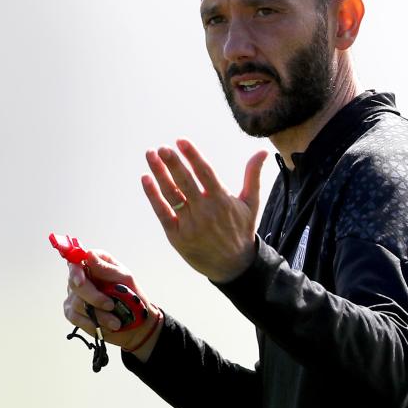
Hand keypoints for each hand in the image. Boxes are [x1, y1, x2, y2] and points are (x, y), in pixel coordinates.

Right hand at [63, 249, 163, 360]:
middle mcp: (81, 277)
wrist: (136, 322)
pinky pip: (77, 318)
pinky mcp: (73, 313)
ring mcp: (74, 296)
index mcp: (93, 263)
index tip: (81, 282)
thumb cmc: (131, 295)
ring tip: (116, 322)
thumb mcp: (125, 278)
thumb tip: (89, 254)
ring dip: (99, 314)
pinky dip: (93, 323)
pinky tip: (107, 326)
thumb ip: (106, 268)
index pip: (76, 262)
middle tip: (111, 305)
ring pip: (78, 304)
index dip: (76, 271)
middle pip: (75, 284)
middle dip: (93, 297)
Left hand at [142, 139, 268, 283]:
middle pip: (185, 182)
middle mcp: (206, 211)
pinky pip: (162, 213)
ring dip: (159, 174)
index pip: (205, 173)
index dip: (192, 156)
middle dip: (172, 163)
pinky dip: (153, 196)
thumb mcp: (251, 203)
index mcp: (223, 200)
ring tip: (150, 156)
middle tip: (162, 148)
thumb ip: (252, 176)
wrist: (233, 266)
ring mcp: (190, 224)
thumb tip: (262, 151)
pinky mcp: (177, 236)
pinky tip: (146, 179)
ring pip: (171, 194)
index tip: (180, 141)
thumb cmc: (241, 230)